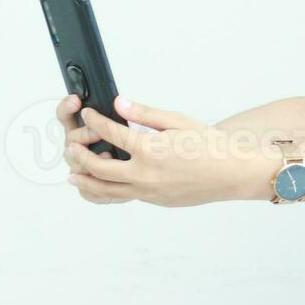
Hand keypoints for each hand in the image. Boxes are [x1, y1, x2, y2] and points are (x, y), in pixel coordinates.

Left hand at [65, 96, 255, 206]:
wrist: (233, 173)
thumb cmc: (212, 146)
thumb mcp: (179, 122)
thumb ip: (145, 115)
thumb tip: (120, 104)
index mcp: (151, 150)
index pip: (111, 133)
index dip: (96, 121)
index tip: (90, 114)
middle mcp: (145, 174)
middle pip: (98, 166)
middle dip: (80, 154)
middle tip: (71, 146)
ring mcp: (148, 191)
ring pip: (105, 190)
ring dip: (86, 180)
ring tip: (74, 174)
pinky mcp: (154, 201)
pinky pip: (124, 196)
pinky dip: (108, 190)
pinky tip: (104, 184)